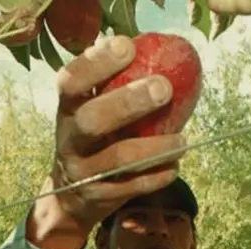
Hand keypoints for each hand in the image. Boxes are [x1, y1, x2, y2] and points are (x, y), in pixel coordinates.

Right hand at [27, 36, 186, 248]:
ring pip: (118, 158)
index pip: (71, 81)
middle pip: (92, 120)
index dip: (96, 63)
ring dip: (155, 148)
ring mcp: (81, 170)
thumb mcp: (90, 113)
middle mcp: (69, 138)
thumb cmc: (92, 143)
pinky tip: (173, 167)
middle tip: (164, 88)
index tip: (127, 46)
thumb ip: (113, 89)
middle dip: (129, 102)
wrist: (69, 199)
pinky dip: (156, 176)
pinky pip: (131, 186)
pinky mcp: (97, 196)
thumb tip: (159, 55)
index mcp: (68, 109)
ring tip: (182, 141)